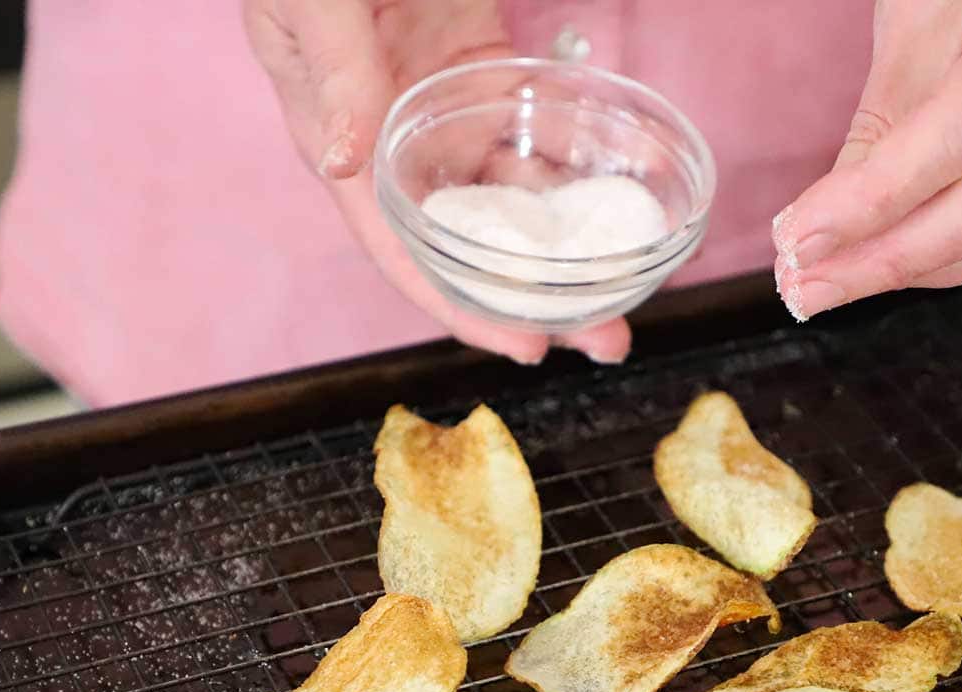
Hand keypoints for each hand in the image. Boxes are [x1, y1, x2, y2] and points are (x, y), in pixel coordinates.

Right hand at [246, 0, 630, 364]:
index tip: (527, 349)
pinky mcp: (486, 76)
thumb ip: (334, 71)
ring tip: (627, 290)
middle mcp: (400, 150)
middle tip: (607, 339)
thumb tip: (346, 162)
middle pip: (471, 248)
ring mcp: (447, 115)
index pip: (403, 252)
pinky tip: (617, 209)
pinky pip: (534, 140)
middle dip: (537, 302)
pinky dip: (572, 177)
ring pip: (511, 204)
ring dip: (566, 252)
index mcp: (344, 146)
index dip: (464, 308)